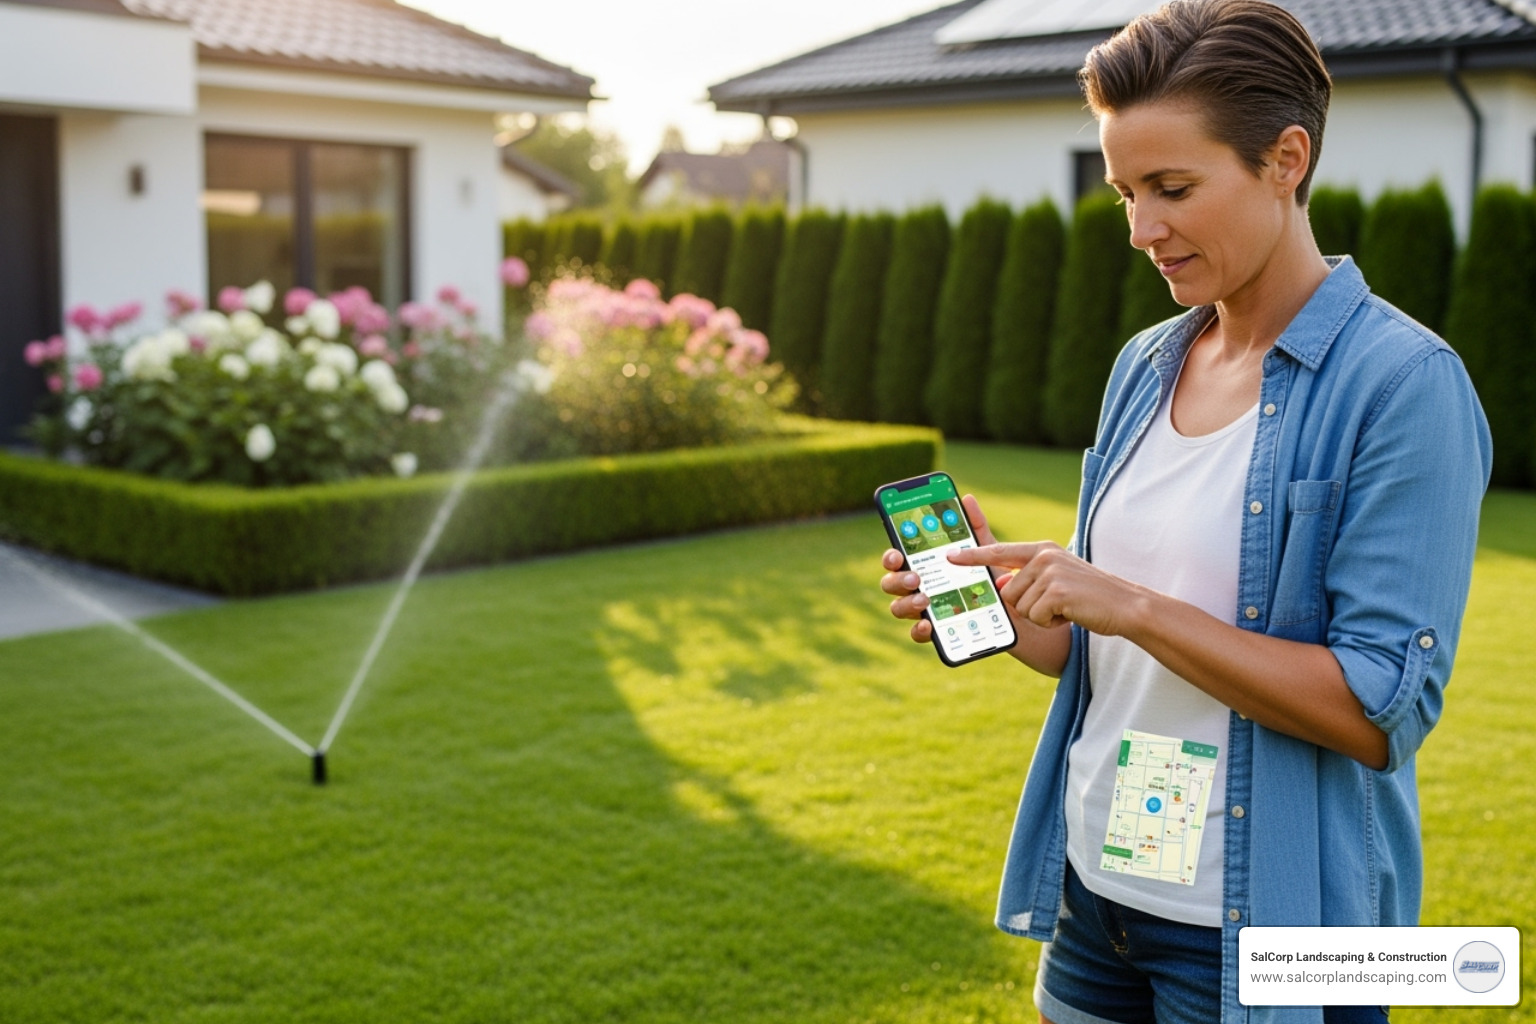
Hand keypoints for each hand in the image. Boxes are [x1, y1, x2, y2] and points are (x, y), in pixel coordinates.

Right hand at [880, 493, 1005, 645]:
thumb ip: (976, 527)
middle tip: (915, 577)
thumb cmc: (997, 577)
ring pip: (898, 607)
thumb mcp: (989, 551)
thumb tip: (967, 499)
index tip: (897, 554)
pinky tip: (929, 625)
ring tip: (924, 599)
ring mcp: (925, 610)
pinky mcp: (937, 632)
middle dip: (897, 579)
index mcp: (926, 564)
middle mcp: (919, 587)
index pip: (899, 557)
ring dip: (905, 603)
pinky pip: (917, 633)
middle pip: (892, 582)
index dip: (891, 555)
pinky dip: (919, 630)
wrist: (1019, 611)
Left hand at [947, 541, 1145, 636]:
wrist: (1127, 607)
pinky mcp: (1057, 591)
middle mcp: (1044, 556)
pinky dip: (1051, 623)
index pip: (999, 550)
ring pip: (1019, 606)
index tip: (949, 556)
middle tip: (1058, 606)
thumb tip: (1000, 583)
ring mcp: (1050, 572)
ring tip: (1067, 609)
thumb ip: (1028, 579)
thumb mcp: (1057, 581)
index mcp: (1042, 550)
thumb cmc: (1090, 598)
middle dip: (1028, 607)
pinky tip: (1070, 616)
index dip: (972, 554)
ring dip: (1041, 617)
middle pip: (1007, 591)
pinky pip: (1035, 617)